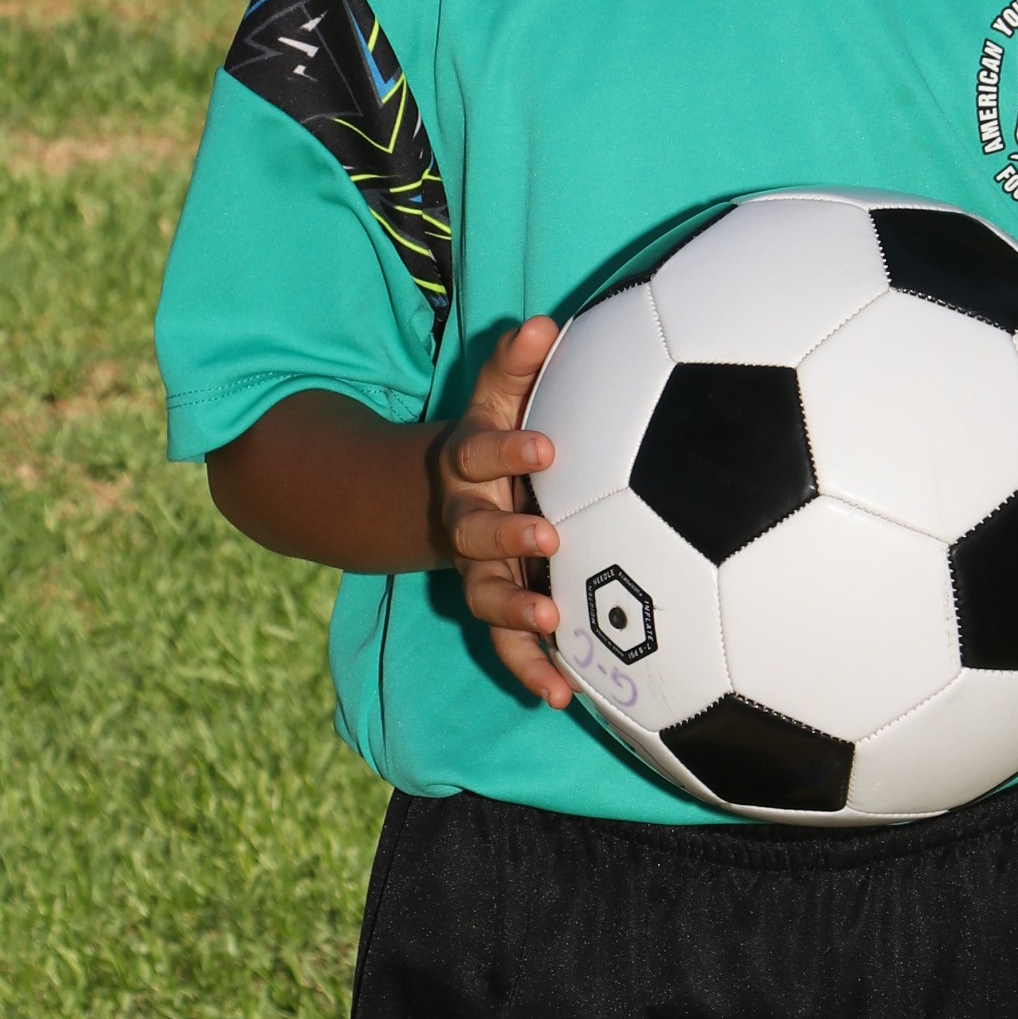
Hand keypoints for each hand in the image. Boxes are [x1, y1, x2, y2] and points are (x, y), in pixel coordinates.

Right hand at [431, 317, 571, 705]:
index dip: (509, 449)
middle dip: (507, 534)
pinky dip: (531, 669)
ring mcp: (477, 569)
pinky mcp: (497, 606)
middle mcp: (466, 518)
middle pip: (475, 531)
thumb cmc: (501, 437)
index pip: (480, 451)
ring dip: (516, 608)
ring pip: (487, 594)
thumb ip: (517, 365)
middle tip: (547, 534)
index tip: (547, 446)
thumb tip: (543, 322)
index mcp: (468, 463)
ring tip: (550, 620)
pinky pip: (508, 644)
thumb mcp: (501, 397)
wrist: (453, 494)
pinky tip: (564, 697)